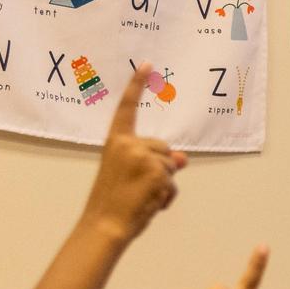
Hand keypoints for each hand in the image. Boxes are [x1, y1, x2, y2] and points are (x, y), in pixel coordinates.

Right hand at [81, 64, 188, 241]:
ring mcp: (144, 158)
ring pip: (171, 166)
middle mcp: (129, 145)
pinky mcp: (158, 173)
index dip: (137, 86)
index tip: (147, 64)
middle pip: (164, 147)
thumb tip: (183, 158)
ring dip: (164, 184)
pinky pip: (173, 183)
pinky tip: (151, 204)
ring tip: (142, 197)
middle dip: (161, 166)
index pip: (126, 109)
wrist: (106, 224)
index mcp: (116, 141)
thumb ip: (151, 160)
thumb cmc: (113, 201)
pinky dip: (167, 196)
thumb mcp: (130, 173)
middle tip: (140, 186)